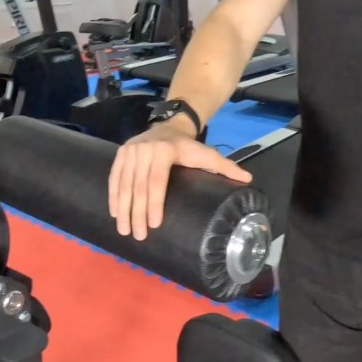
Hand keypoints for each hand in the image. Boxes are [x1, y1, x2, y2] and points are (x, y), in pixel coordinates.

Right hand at [108, 121, 251, 240]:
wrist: (169, 125)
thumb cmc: (188, 146)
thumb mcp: (207, 154)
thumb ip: (226, 167)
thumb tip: (248, 180)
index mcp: (164, 151)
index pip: (156, 181)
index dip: (154, 204)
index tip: (154, 225)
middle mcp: (143, 149)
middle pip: (137, 186)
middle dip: (137, 213)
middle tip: (138, 236)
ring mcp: (129, 151)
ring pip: (123, 184)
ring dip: (122, 209)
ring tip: (124, 230)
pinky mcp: (120, 154)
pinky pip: (114, 178)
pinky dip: (113, 196)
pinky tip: (114, 213)